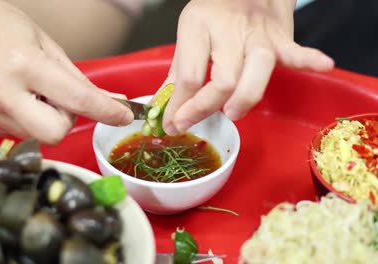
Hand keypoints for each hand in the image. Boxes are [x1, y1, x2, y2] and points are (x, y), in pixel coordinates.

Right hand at [0, 0, 132, 144]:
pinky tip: (12, 97)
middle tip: (58, 97)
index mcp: (23, 64)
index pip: (77, 100)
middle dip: (66, 120)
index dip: (106, 111)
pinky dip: (24, 119)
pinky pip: (17, 133)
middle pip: (56, 134)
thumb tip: (112, 103)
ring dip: (44, 118)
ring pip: (37, 135)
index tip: (124, 115)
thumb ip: (80, 81)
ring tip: (29, 90)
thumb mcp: (49, 46)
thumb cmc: (5, 27)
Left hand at [162, 0, 333, 134]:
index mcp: (198, 25)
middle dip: (207, 106)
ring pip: (256, 70)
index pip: (190, 75)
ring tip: (233, 112)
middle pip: (223, 78)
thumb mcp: (188, 35)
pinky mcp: (281, 37)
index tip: (173, 124)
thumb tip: (165, 109)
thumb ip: (178, 73)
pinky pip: (296, 50)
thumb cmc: (213, 14)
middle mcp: (228, 29)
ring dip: (245, 97)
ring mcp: (258, 33)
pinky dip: (309, 60)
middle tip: (195, 122)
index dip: (180, 106)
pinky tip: (323, 65)